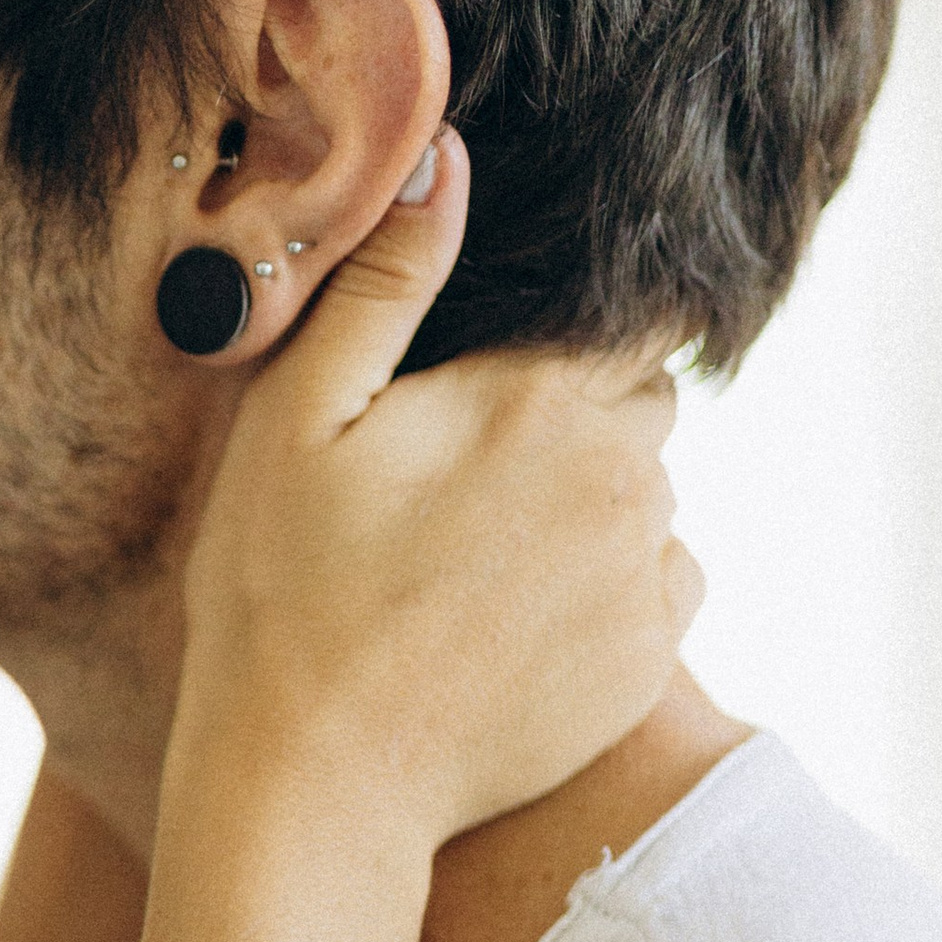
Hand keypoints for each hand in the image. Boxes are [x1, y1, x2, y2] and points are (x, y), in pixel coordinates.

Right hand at [176, 131, 699, 862]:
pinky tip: (506, 618)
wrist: (314, 783)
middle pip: (639, 401)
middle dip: (570, 417)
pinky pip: (658, 585)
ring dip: (586, 505)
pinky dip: (604, 588)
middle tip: (455, 478)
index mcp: (542, 400)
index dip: (568, 331)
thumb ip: (386, 284)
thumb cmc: (284, 595)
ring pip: (647, 496)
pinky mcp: (646, 663)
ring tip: (469, 559)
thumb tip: (444, 158)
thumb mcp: (300, 417)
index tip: (498, 375)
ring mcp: (645, 579)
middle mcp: (624, 482)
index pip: (627, 315)